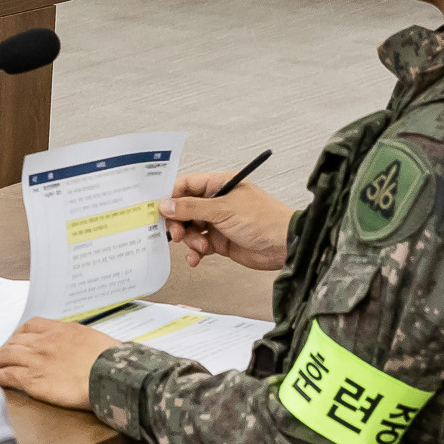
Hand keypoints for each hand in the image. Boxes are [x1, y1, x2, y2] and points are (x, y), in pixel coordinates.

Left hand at [0, 319, 109, 409]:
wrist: (111, 374)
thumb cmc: (110, 361)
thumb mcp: (94, 341)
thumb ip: (78, 342)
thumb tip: (79, 349)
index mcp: (60, 329)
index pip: (31, 325)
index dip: (19, 334)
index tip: (15, 339)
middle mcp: (43, 341)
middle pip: (15, 341)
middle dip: (3, 348)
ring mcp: (35, 359)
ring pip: (5, 356)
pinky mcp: (31, 379)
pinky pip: (5, 375)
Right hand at [159, 172, 291, 270]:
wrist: (285, 246)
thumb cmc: (262, 220)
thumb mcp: (223, 210)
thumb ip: (191, 208)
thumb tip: (166, 205)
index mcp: (219, 185)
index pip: (186, 186)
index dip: (171, 197)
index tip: (158, 209)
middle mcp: (217, 202)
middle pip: (185, 209)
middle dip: (179, 223)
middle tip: (178, 234)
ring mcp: (218, 222)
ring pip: (191, 229)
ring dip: (190, 240)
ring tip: (199, 247)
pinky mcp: (220, 240)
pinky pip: (200, 245)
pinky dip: (195, 252)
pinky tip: (196, 258)